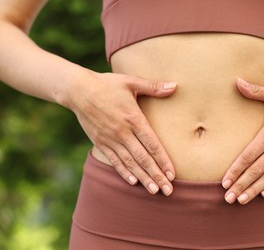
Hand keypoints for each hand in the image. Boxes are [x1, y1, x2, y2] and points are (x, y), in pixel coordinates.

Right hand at [68, 71, 176, 195]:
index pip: (152, 144)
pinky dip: (124, 172)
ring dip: (143, 178)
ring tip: (154, 191)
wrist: (77, 90)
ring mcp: (110, 139)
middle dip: (157, 175)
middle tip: (168, 190)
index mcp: (133, 118)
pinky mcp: (100, 142)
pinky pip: (114, 160)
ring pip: (130, 163)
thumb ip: (153, 87)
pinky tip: (133, 182)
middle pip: (143, 158)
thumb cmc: (107, 84)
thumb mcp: (131, 81)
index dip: (163, 160)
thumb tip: (175, 86)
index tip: (173, 174)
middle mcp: (123, 132)